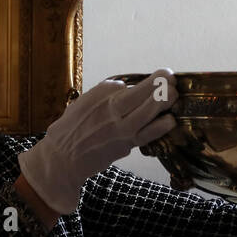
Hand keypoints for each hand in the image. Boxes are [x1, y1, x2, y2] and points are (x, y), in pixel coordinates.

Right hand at [18, 67, 177, 214]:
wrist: (62, 160)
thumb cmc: (69, 131)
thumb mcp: (80, 105)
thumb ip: (102, 95)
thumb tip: (123, 87)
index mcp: (95, 100)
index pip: (121, 86)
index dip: (141, 81)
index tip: (157, 75)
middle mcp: (107, 113)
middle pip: (137, 95)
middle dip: (158, 84)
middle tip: (171, 76)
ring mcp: (118, 130)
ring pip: (145, 113)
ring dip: (162, 102)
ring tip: (174, 94)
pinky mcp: (125, 146)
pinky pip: (146, 135)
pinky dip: (159, 127)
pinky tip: (170, 120)